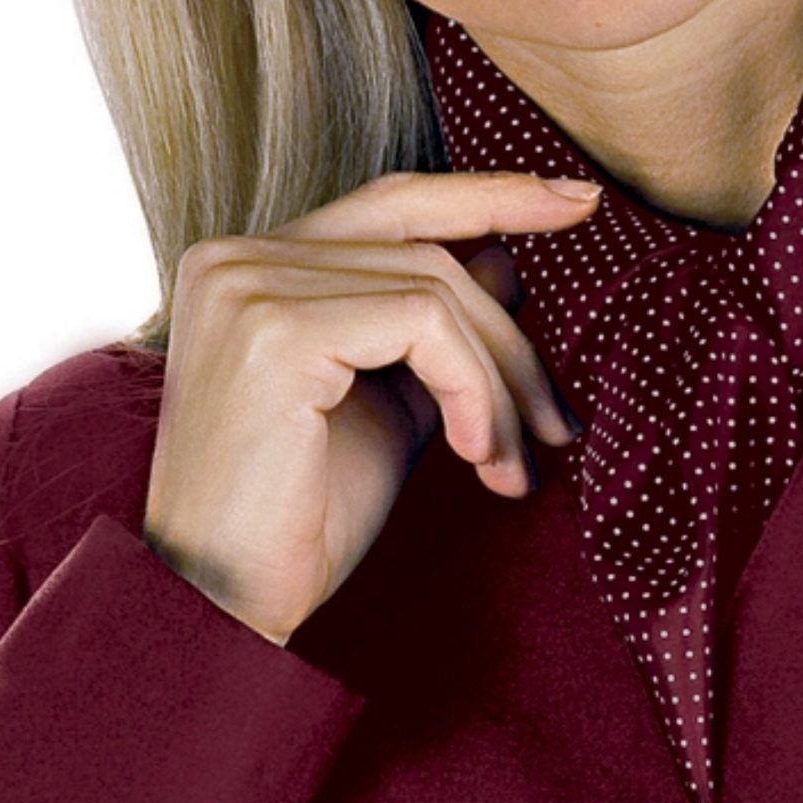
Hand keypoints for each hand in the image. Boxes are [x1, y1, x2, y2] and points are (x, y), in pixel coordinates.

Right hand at [140, 169, 595, 645]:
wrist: (222, 609)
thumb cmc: (298, 518)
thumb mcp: (389, 402)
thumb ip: (436, 328)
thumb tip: (510, 257)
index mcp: (252, 262)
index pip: (394, 201)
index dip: (489, 193)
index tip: (581, 201)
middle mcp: (238, 255)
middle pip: (428, 251)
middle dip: (512, 340)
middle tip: (559, 424)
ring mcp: (249, 284)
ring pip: (436, 290)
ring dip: (500, 384)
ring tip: (517, 465)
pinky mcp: (276, 328)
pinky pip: (422, 324)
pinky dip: (473, 390)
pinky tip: (480, 456)